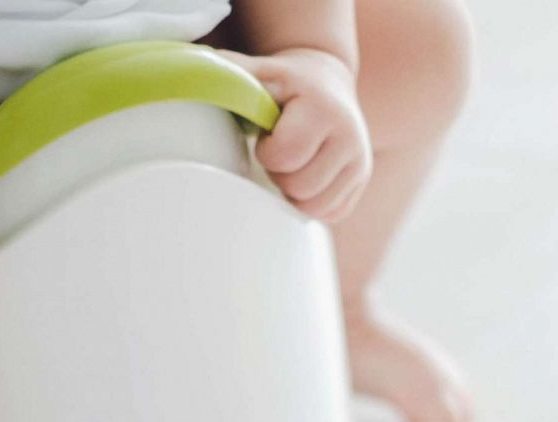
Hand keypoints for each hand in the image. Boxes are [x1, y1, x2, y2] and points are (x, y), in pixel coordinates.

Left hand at [221, 48, 371, 221]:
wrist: (328, 84)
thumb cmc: (284, 82)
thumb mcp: (261, 71)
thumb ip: (232, 74)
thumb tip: (196, 77)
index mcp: (323, 109)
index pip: (285, 157)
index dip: (268, 152)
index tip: (268, 135)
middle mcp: (350, 137)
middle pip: (300, 188)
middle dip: (280, 174)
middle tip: (279, 152)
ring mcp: (360, 163)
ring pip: (315, 208)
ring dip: (294, 193)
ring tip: (292, 164)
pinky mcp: (361, 182)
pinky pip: (330, 214)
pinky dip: (311, 202)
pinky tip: (306, 176)